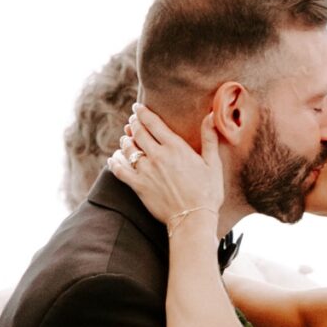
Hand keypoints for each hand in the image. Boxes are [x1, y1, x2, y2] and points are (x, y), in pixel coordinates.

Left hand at [110, 104, 225, 233]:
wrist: (194, 218)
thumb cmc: (208, 192)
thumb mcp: (213, 164)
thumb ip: (209, 138)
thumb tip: (212, 115)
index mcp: (175, 147)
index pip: (153, 123)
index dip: (143, 112)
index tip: (137, 108)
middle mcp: (158, 156)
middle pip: (138, 132)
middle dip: (133, 124)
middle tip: (132, 122)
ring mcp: (146, 171)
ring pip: (128, 149)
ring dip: (125, 141)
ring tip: (125, 139)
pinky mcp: (138, 186)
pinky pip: (119, 170)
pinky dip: (114, 162)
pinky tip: (113, 158)